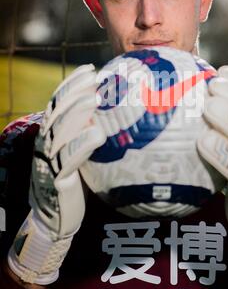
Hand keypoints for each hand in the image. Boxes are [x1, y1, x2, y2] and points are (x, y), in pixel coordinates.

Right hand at [8, 64, 104, 284]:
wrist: (56, 219)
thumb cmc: (75, 182)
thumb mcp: (81, 154)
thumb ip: (91, 132)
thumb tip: (120, 113)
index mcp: (52, 134)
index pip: (59, 102)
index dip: (73, 84)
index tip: (91, 69)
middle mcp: (47, 144)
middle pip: (57, 111)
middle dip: (76, 91)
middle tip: (95, 79)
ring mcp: (49, 161)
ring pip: (60, 131)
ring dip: (78, 112)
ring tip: (96, 98)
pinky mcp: (56, 180)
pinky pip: (68, 160)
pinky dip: (82, 144)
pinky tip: (98, 133)